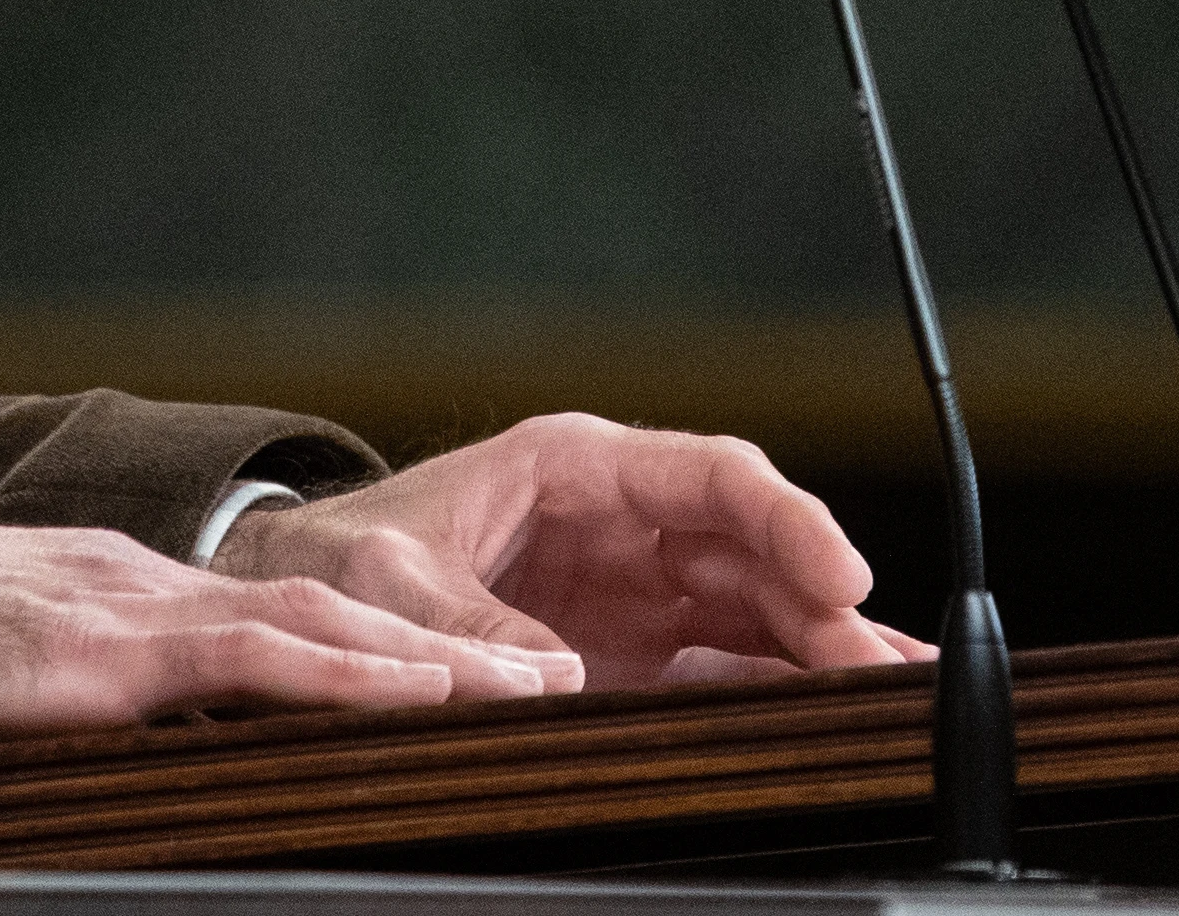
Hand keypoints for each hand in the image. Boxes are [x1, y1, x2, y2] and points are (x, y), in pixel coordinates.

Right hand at [0, 516, 577, 730]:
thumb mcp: (27, 678)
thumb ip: (96, 704)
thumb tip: (141, 755)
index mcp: (146, 598)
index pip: (295, 618)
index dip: (390, 642)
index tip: (474, 670)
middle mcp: (165, 589)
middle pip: (339, 613)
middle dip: (451, 645)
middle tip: (551, 676)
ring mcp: (146, 611)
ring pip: (325, 626)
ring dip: (434, 656)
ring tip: (525, 685)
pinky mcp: (117, 649)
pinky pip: (257, 657)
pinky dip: (349, 674)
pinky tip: (418, 687)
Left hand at [213, 412, 929, 688]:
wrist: (289, 591)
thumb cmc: (335, 557)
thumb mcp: (382, 579)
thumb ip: (464, 622)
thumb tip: (554, 680)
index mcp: (577, 466)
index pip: (713, 478)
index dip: (789, 521)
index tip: (841, 575)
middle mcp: (621, 520)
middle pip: (752, 550)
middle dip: (822, 603)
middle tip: (877, 669)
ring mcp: (630, 587)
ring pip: (753, 608)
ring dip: (818, 648)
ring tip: (888, 694)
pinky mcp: (624, 648)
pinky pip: (718, 662)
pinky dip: (774, 686)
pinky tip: (828, 711)